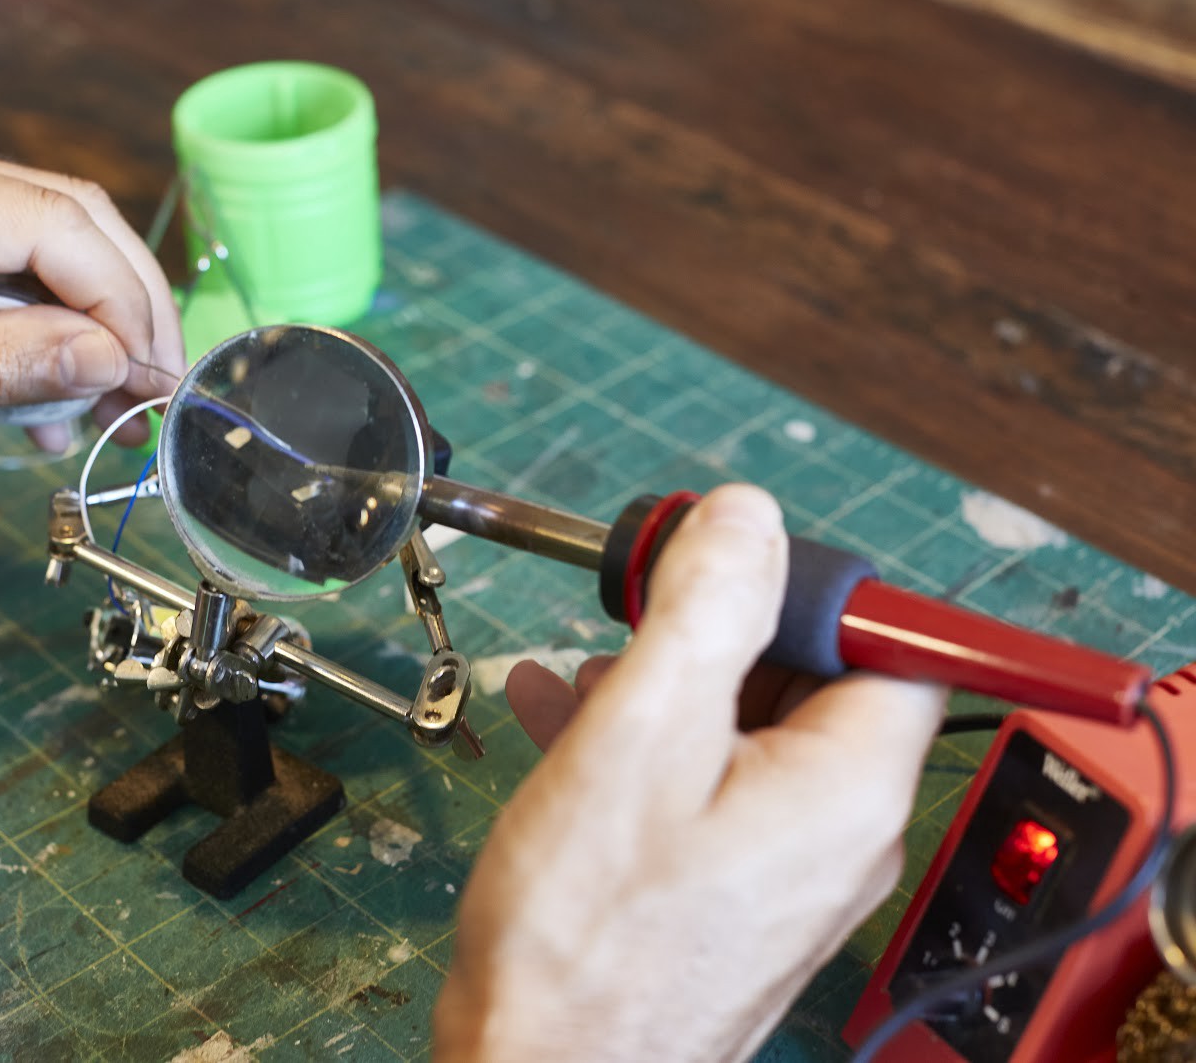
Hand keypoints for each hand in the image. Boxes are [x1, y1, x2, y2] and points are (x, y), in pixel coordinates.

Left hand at [0, 139, 183, 475]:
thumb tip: (107, 357)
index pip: (55, 222)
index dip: (122, 299)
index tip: (153, 375)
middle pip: (66, 217)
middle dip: (125, 304)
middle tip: (157, 386)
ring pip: (43, 246)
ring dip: (87, 324)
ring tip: (112, 405)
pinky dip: (37, 334)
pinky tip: (48, 402)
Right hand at [433, 485, 946, 1061]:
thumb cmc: (588, 933)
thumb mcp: (639, 734)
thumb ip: (705, 611)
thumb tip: (746, 516)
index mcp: (848, 785)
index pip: (887, 639)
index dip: (805, 586)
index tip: (715, 572)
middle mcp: (839, 832)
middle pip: (812, 680)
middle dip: (719, 630)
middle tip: (632, 614)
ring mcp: (785, 870)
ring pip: (747, 732)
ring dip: (668, 683)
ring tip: (580, 674)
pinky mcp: (730, 894)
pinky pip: (708, 787)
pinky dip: (646, 744)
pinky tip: (561, 719)